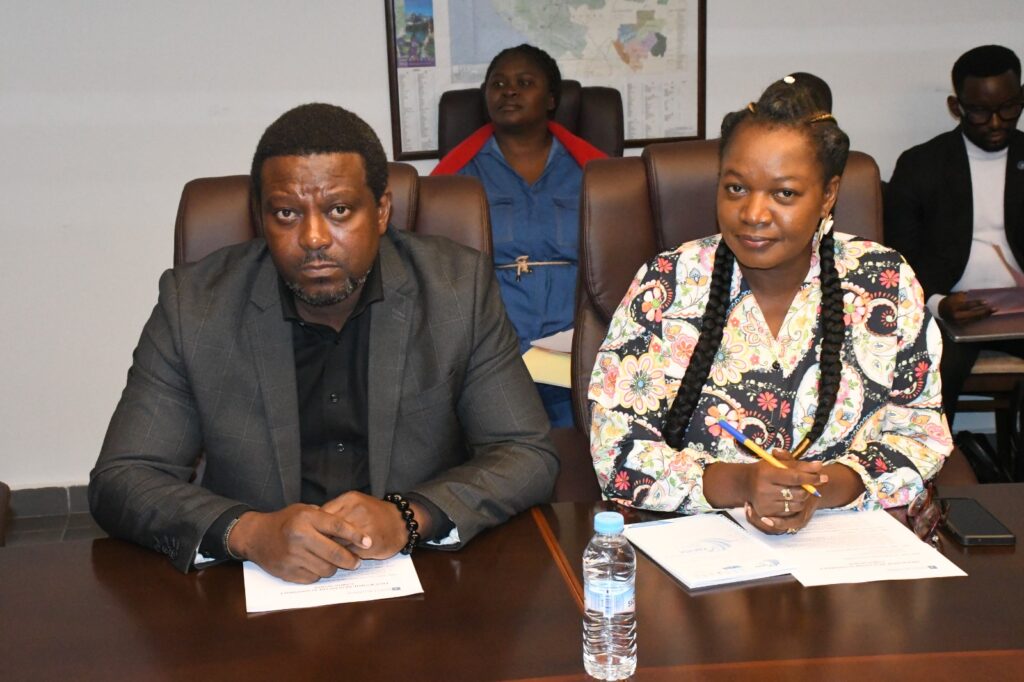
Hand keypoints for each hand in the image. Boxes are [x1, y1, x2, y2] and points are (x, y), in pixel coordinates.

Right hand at [227, 504, 371, 583]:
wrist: (256, 536)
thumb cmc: (285, 521)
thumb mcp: (305, 510)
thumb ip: (326, 518)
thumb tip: (352, 531)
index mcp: (306, 519)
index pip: (337, 526)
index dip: (356, 535)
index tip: (368, 541)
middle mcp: (299, 537)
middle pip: (334, 552)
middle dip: (350, 559)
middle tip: (357, 561)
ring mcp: (292, 556)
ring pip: (326, 569)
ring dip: (334, 568)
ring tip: (334, 563)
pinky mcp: (287, 572)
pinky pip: (313, 578)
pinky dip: (318, 574)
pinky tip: (317, 566)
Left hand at [321, 491, 426, 559]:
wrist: (401, 522)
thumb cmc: (374, 514)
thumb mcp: (355, 504)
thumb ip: (335, 510)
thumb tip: (311, 522)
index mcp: (350, 499)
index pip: (323, 515)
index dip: (315, 529)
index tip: (310, 537)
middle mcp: (357, 511)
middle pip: (329, 530)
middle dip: (321, 541)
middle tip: (315, 550)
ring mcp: (365, 527)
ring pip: (338, 543)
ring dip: (331, 551)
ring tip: (327, 556)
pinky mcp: (371, 543)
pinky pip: (350, 553)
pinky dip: (344, 558)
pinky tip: (342, 559)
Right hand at [743, 449, 826, 534]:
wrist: (746, 483)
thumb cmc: (765, 470)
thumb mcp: (778, 462)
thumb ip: (798, 463)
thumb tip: (819, 466)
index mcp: (767, 473)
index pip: (795, 477)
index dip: (811, 477)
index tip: (823, 476)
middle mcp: (764, 489)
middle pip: (798, 493)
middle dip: (807, 488)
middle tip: (808, 484)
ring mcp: (765, 503)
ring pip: (797, 505)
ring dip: (802, 498)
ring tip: (798, 491)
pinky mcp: (766, 513)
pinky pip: (790, 513)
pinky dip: (794, 506)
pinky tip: (791, 499)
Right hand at [938, 292, 993, 323]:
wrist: (940, 309)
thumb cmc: (951, 300)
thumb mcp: (957, 296)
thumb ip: (967, 296)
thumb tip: (980, 296)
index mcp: (954, 306)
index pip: (967, 305)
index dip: (977, 303)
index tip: (986, 302)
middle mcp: (956, 315)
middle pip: (973, 314)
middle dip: (984, 312)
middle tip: (994, 309)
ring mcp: (958, 322)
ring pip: (974, 319)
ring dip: (984, 316)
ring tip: (992, 312)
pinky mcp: (960, 325)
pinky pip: (972, 322)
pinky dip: (980, 318)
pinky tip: (986, 316)